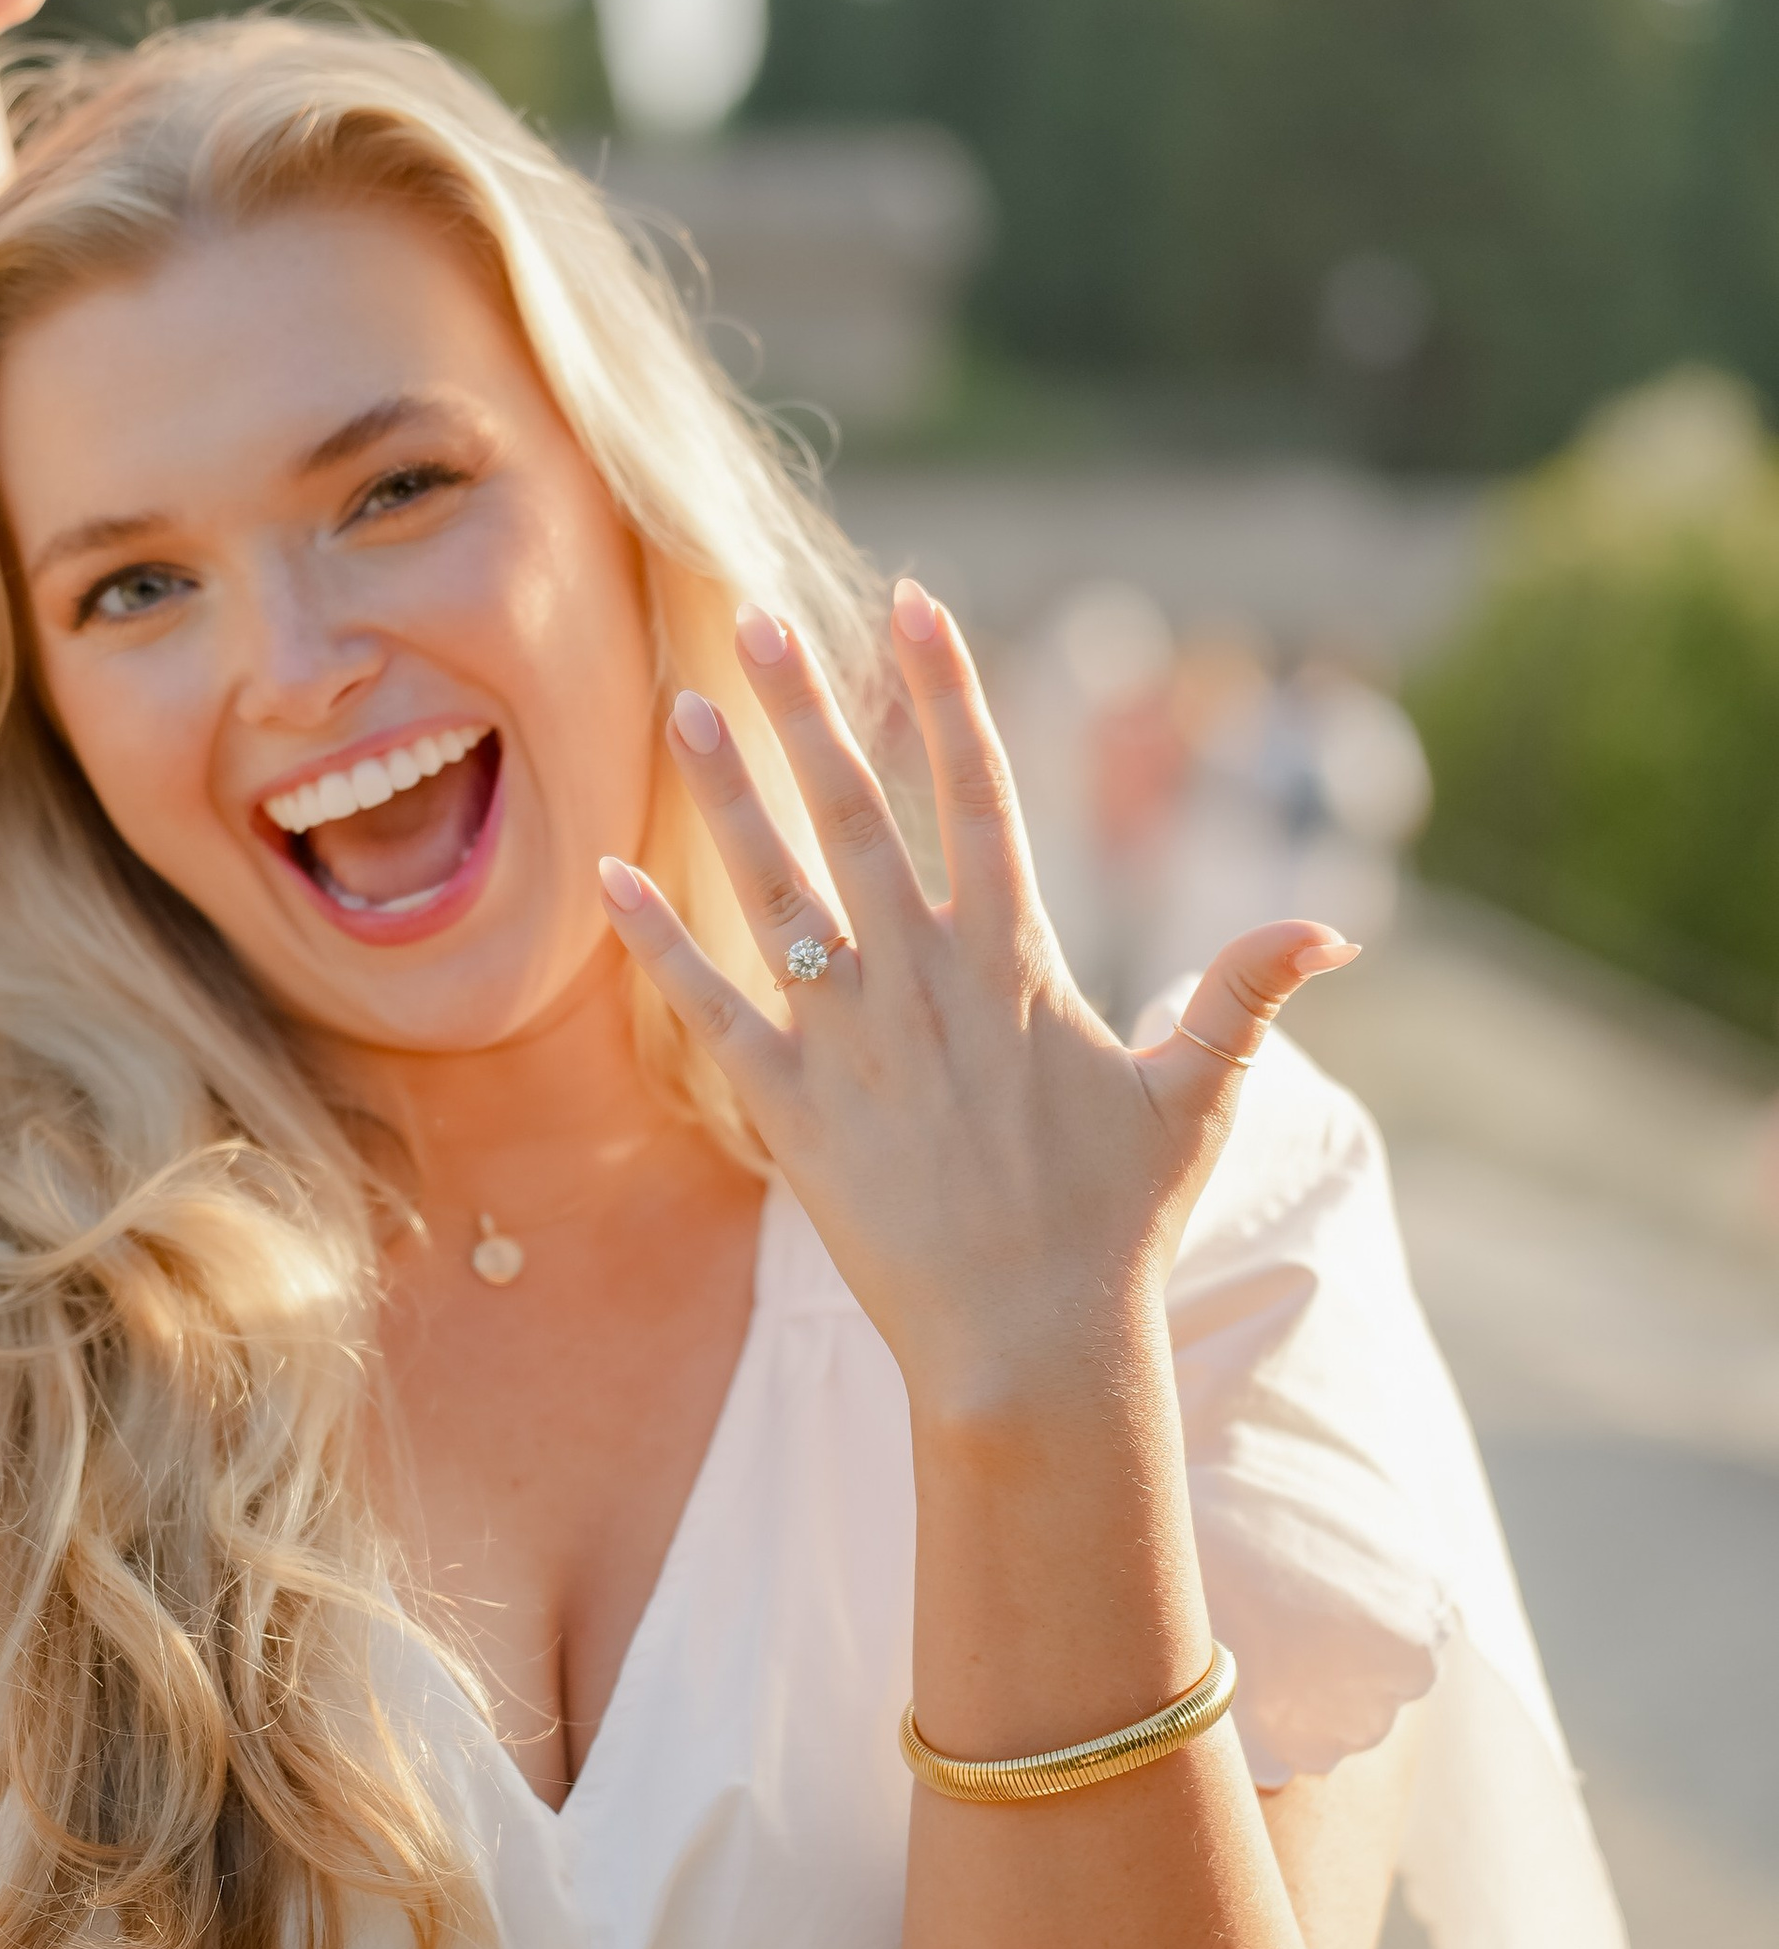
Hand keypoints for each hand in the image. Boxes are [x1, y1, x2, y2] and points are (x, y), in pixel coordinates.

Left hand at [600, 588, 1353, 1413]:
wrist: (1032, 1343)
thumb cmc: (1115, 1225)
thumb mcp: (1193, 1096)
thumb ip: (1245, 995)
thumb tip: (1335, 928)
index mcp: (1017, 960)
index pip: (981, 792)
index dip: (946, 692)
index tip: (913, 604)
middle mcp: (926, 978)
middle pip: (859, 813)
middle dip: (809, 709)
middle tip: (759, 616)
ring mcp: (852, 1039)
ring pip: (778, 887)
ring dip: (730, 794)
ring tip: (686, 708)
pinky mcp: (791, 1108)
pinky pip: (712, 1008)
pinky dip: (661, 942)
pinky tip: (613, 874)